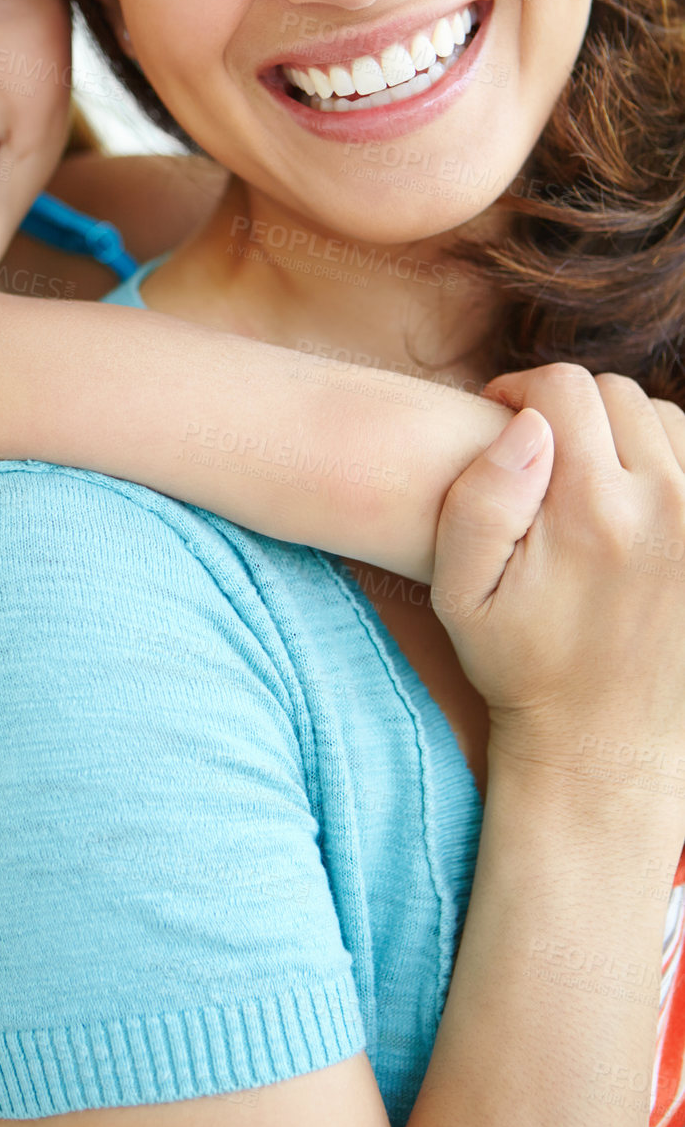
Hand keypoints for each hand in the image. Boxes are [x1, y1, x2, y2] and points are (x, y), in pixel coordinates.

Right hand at [430, 364, 684, 816]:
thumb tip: (526, 424)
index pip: (563, 387)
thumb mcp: (462, 593)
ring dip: (620, 430)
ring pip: (664, 417)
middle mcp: (663, 505)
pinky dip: (663, 459)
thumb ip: (480, 500)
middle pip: (615, 393)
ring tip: (585, 475)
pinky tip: (630, 496)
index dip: (518, 390)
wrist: (604, 739)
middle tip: (538, 455)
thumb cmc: (520, 664)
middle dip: (569, 409)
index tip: (499, 421)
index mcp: (591, 510)